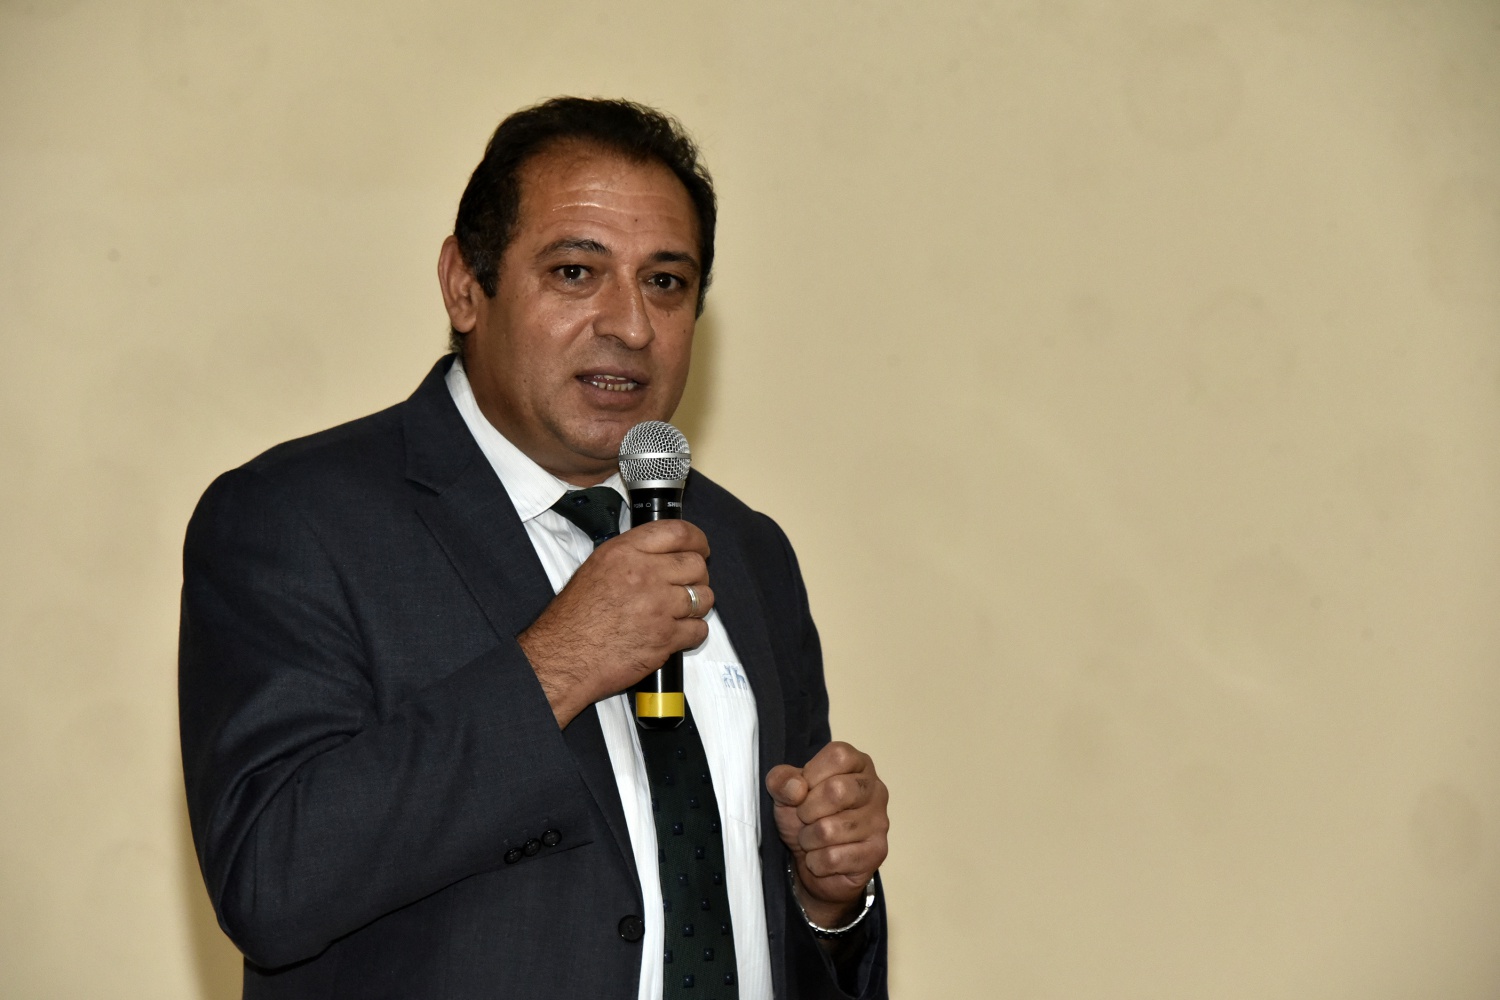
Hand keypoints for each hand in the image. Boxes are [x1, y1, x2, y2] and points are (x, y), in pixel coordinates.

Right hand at [519, 519, 713, 726]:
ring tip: (681, 611)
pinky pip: (699, 629)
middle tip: (688, 585)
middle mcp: (644, 575)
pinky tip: (676, 633)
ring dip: (697, 605)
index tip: (700, 547)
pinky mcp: (665, 638)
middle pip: (696, 565)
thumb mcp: (596, 568)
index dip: (697, 539)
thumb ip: (631, 555)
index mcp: (625, 553)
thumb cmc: (574, 618)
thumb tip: (662, 552)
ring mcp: (658, 607)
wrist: (564, 657)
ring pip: (703, 597)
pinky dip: (692, 633)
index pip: (677, 532)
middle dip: (697, 576)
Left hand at [766, 742, 888, 928]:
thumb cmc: (805, 818)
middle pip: (838, 790)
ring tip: (812, 839)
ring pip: (830, 830)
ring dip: (808, 839)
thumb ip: (781, 780)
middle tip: (805, 818)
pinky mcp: (877, 853)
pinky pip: (833, 858)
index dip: (811, 774)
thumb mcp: (784, 792)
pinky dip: (816, 861)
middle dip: (807, 810)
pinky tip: (822, 858)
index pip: (838, 756)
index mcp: (858, 764)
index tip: (804, 790)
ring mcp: (880, 822)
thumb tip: (796, 788)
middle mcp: (875, 789)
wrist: (813, 862)